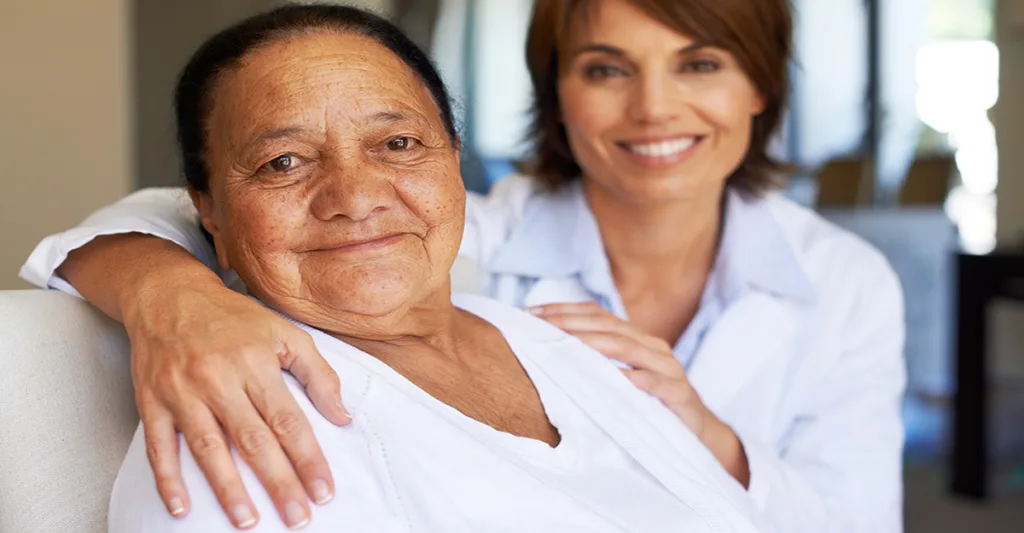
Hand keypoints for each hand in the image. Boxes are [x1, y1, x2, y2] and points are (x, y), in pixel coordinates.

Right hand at [126, 272, 350, 528]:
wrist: (168, 294)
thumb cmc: (233, 318)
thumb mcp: (284, 332)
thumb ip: (318, 374)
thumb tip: (343, 417)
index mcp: (256, 362)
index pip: (288, 419)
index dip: (307, 458)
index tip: (324, 490)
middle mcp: (219, 378)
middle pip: (252, 439)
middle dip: (278, 482)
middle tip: (297, 518)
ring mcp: (182, 391)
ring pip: (207, 448)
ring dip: (228, 488)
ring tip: (248, 521)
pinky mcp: (151, 401)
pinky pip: (158, 446)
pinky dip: (168, 479)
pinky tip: (182, 509)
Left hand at [529, 302, 749, 485]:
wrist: (699, 435)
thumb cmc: (651, 406)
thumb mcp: (622, 380)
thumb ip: (595, 364)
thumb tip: (547, 351)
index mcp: (637, 339)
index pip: (598, 315)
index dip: (565, 310)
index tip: (532, 313)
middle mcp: (653, 347)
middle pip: (609, 327)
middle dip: (571, 324)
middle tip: (540, 326)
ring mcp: (668, 369)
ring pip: (628, 348)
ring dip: (593, 344)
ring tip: (564, 343)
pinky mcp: (679, 394)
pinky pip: (652, 383)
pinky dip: (630, 378)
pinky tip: (608, 378)